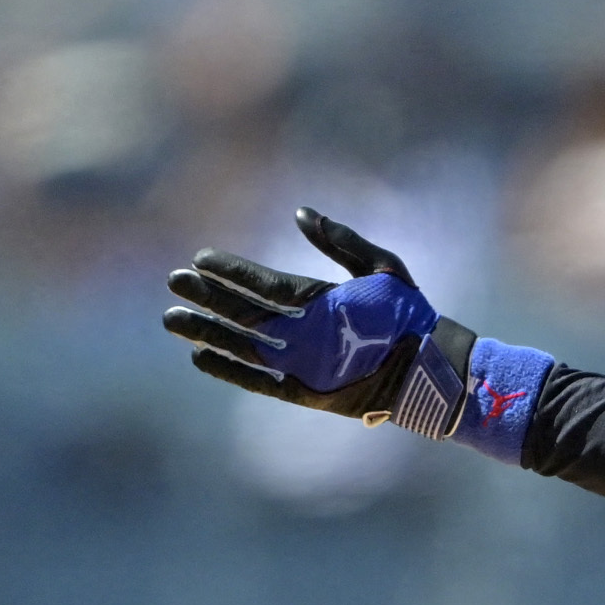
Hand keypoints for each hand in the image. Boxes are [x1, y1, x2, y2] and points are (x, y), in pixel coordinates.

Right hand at [163, 206, 453, 418]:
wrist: (432, 364)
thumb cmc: (412, 314)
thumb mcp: (381, 267)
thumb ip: (340, 241)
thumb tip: (300, 213)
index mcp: (316, 299)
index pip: (263, 282)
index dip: (232, 271)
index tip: (200, 258)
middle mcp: (302, 329)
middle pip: (245, 311)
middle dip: (209, 297)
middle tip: (173, 281)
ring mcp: (301, 360)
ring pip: (244, 344)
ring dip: (208, 331)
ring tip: (172, 318)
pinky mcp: (305, 390)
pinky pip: (260, 381)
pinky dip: (230, 370)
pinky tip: (200, 357)